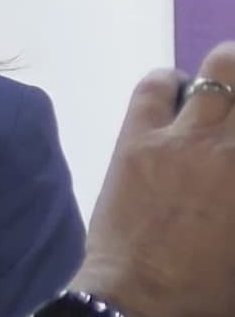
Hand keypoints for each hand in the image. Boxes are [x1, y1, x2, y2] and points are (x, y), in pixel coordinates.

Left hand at [72, 42, 234, 316]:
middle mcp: (233, 147)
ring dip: (226, 74)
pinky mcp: (140, 137)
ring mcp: (189, 136)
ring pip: (220, 70)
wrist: (143, 299)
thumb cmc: (210, 285)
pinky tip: (174, 94)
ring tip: (222, 87)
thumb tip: (228, 171)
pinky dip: (168, 81)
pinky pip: (155, 85)